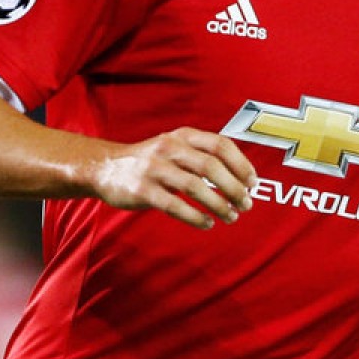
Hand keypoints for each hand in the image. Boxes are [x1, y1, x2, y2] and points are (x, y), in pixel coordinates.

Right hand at [90, 127, 256, 229]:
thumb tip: (241, 178)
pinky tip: (206, 224)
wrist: (105, 167)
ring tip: (231, 217)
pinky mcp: (142, 190)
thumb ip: (202, 155)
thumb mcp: (175, 146)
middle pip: (211, 166)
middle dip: (234, 188)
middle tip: (246, 205)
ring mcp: (154, 168)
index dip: (241, 165)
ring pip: (195, 187)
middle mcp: (169, 147)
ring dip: (218, 205)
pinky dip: (195, 217)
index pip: (220, 144)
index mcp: (182, 135)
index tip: (253, 183)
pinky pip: (175, 205)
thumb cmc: (150, 160)